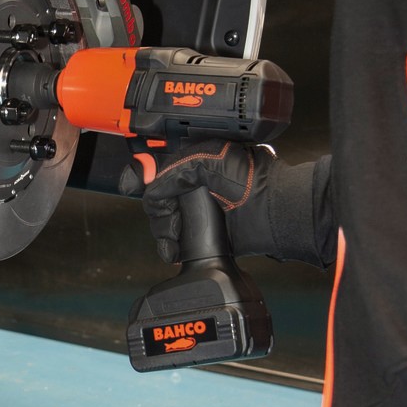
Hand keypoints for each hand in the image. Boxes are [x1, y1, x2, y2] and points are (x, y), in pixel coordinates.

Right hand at [118, 141, 273, 263]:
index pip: (157, 165)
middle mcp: (196, 182)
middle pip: (157, 196)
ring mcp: (199, 209)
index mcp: (197, 158)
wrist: (274, 213)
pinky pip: (175, 239)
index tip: (132, 185)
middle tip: (169, 218)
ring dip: (162, 229)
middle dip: (157, 210)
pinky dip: (170, 245)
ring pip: (163, 219)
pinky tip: (173, 248)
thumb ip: (171, 172)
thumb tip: (151, 190)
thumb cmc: (252, 180)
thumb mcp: (206, 160)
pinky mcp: (203, 232)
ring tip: (174, 237)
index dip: (142, 174)